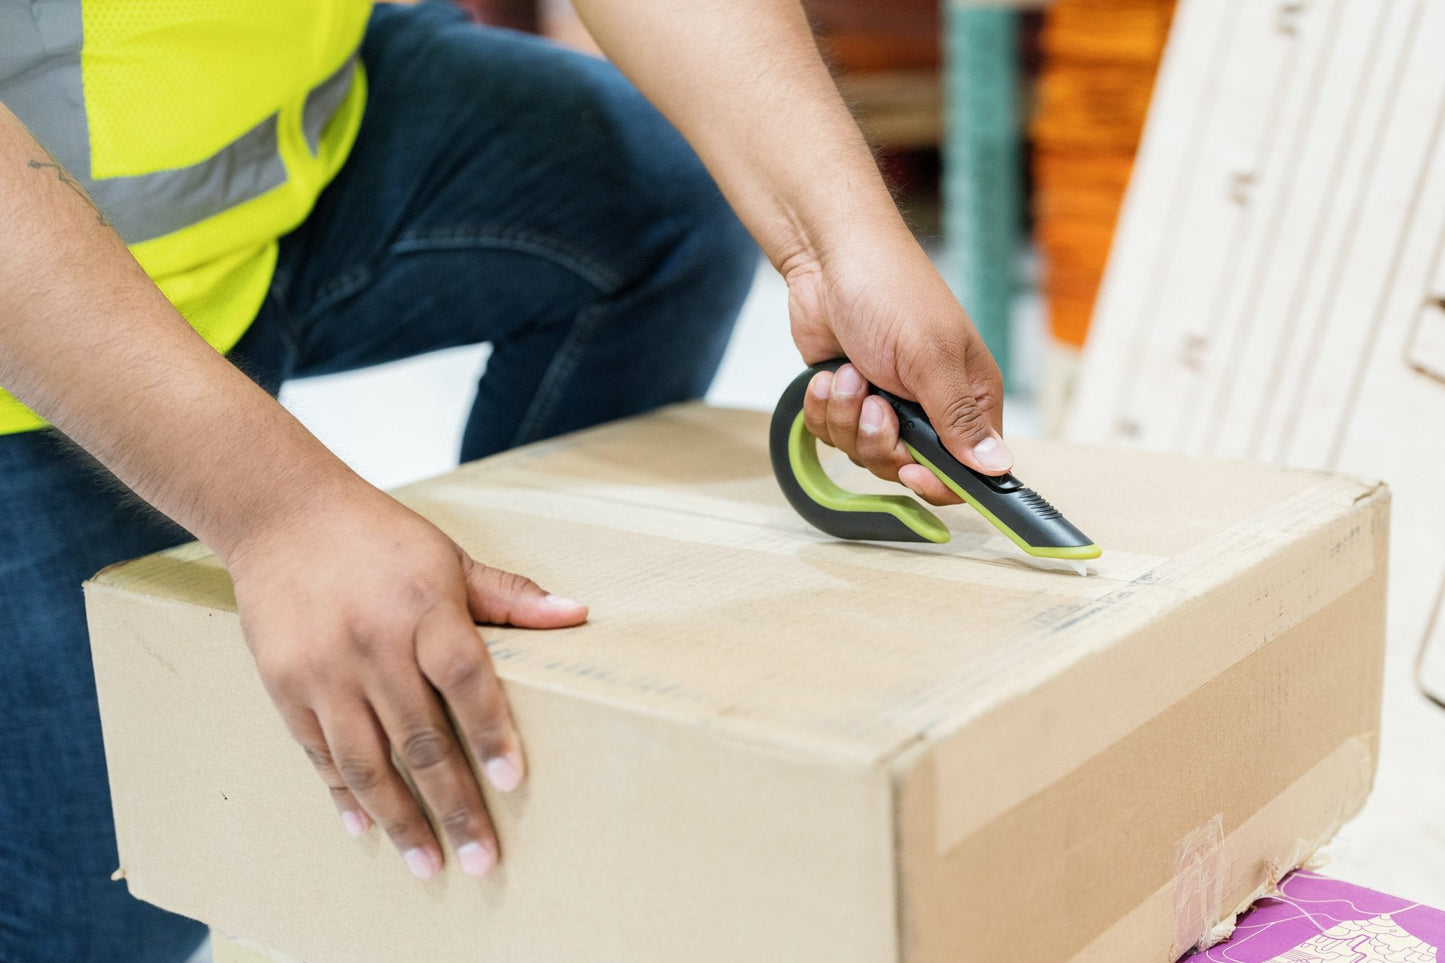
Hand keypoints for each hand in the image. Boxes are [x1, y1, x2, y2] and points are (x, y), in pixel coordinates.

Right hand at [226, 485, 586, 879]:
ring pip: (367, 761)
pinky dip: (346, 795)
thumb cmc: (379, 538)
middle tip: (483, 857)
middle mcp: (373, 644)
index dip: (489, 731)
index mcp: (423, 607)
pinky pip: (321, 754)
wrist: (282, 515)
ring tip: (430, 864)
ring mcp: (325, 670)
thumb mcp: (449, 556)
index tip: (511, 780)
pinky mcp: (286, 686)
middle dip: (453, 804)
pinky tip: (369, 829)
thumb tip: (579, 614)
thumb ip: (510, 596)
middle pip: (418, 737)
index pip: (464, 677)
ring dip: (401, 819)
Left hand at [787, 236, 1010, 504]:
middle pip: (906, 466)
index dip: (938, 481)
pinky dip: (824, 408)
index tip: (910, 469)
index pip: (967, 468)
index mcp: (969, 396)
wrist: (826, 257)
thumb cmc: (889, 291)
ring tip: (849, 373)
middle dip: (878, 439)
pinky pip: (832, 434)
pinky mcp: (848, 398)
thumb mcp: (931, 358)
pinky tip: (828, 375)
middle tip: (875, 401)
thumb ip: (959, 419)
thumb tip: (998, 467)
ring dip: (847, 417)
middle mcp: (929, 405)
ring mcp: (886, 402)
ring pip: (863, 452)